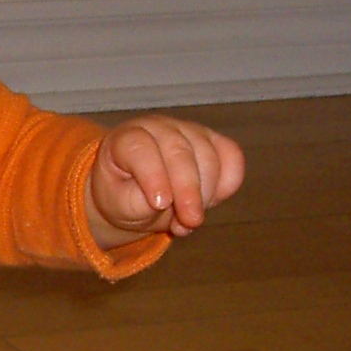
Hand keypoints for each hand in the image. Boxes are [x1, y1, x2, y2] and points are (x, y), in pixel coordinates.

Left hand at [85, 114, 244, 244]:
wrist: (135, 192)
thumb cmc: (123, 195)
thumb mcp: (118, 206)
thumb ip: (135, 204)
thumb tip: (165, 203)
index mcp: (127, 139)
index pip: (141, 149)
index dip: (153, 176)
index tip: (161, 204)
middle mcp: (159, 128)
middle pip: (179, 151)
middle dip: (188, 190)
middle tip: (191, 221)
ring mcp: (189, 131)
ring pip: (209, 155)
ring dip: (205, 195)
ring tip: (187, 222)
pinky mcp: (213, 143)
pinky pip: (232, 158)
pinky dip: (227, 184)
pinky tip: (208, 203)